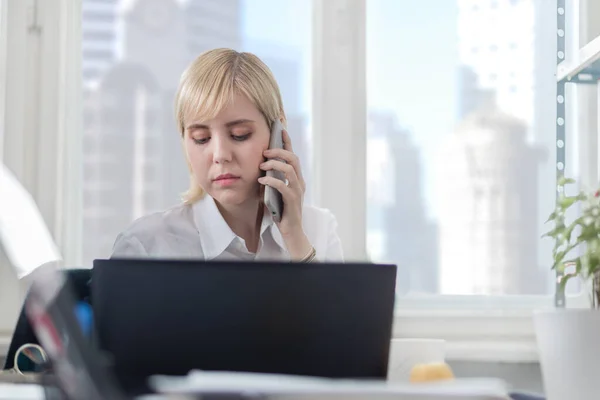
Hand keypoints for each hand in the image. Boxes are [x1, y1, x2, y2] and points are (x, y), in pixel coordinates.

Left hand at [258, 129, 311, 259]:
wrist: (291, 231)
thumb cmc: (282, 211)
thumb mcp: (275, 192)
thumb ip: (272, 179)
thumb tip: (260, 166)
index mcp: (296, 178)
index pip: (293, 156)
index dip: (287, 142)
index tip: (280, 129)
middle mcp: (300, 182)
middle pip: (293, 159)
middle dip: (279, 152)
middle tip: (265, 152)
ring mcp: (298, 191)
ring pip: (289, 170)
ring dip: (274, 165)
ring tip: (262, 166)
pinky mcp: (293, 201)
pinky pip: (283, 186)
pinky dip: (271, 181)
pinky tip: (262, 181)